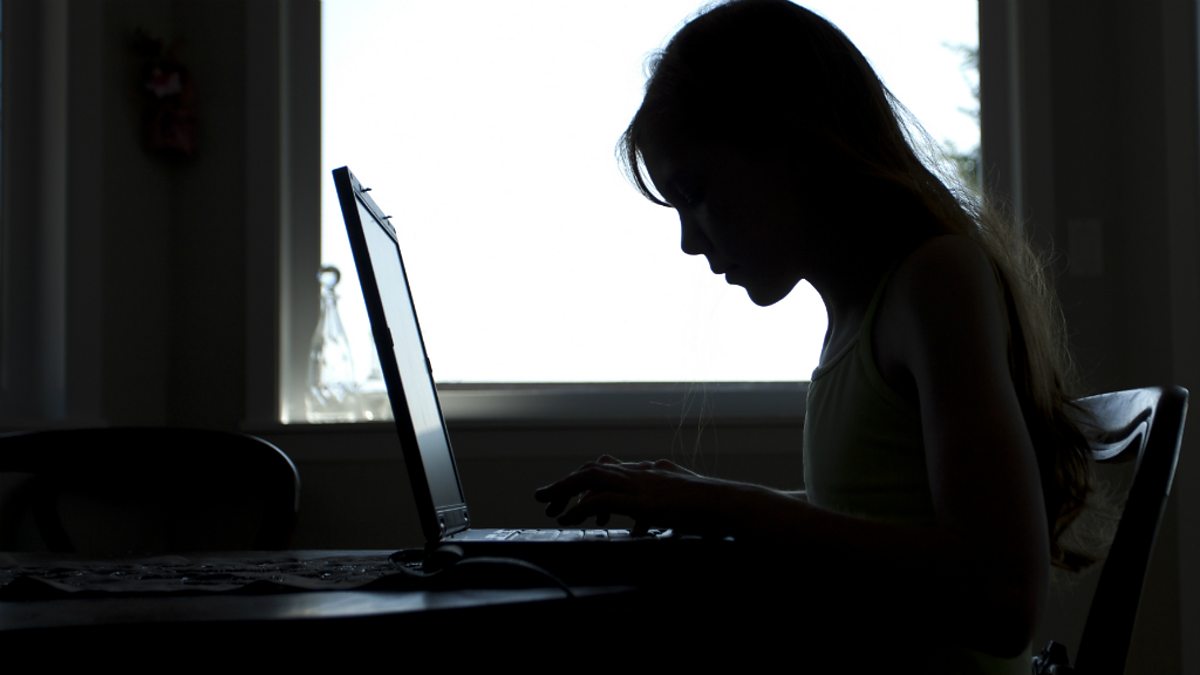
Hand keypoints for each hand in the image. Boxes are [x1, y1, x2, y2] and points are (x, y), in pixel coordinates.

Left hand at [533, 455, 722, 535]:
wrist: (726, 503)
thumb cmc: (710, 509)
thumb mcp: (680, 504)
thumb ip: (657, 510)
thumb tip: (638, 526)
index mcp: (649, 471)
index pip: (609, 466)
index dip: (587, 480)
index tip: (574, 498)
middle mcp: (640, 472)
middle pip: (593, 469)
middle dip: (567, 483)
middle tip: (547, 499)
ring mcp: (639, 484)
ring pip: (589, 477)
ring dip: (564, 490)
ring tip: (549, 507)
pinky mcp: (639, 501)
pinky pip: (599, 501)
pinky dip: (579, 509)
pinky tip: (568, 520)